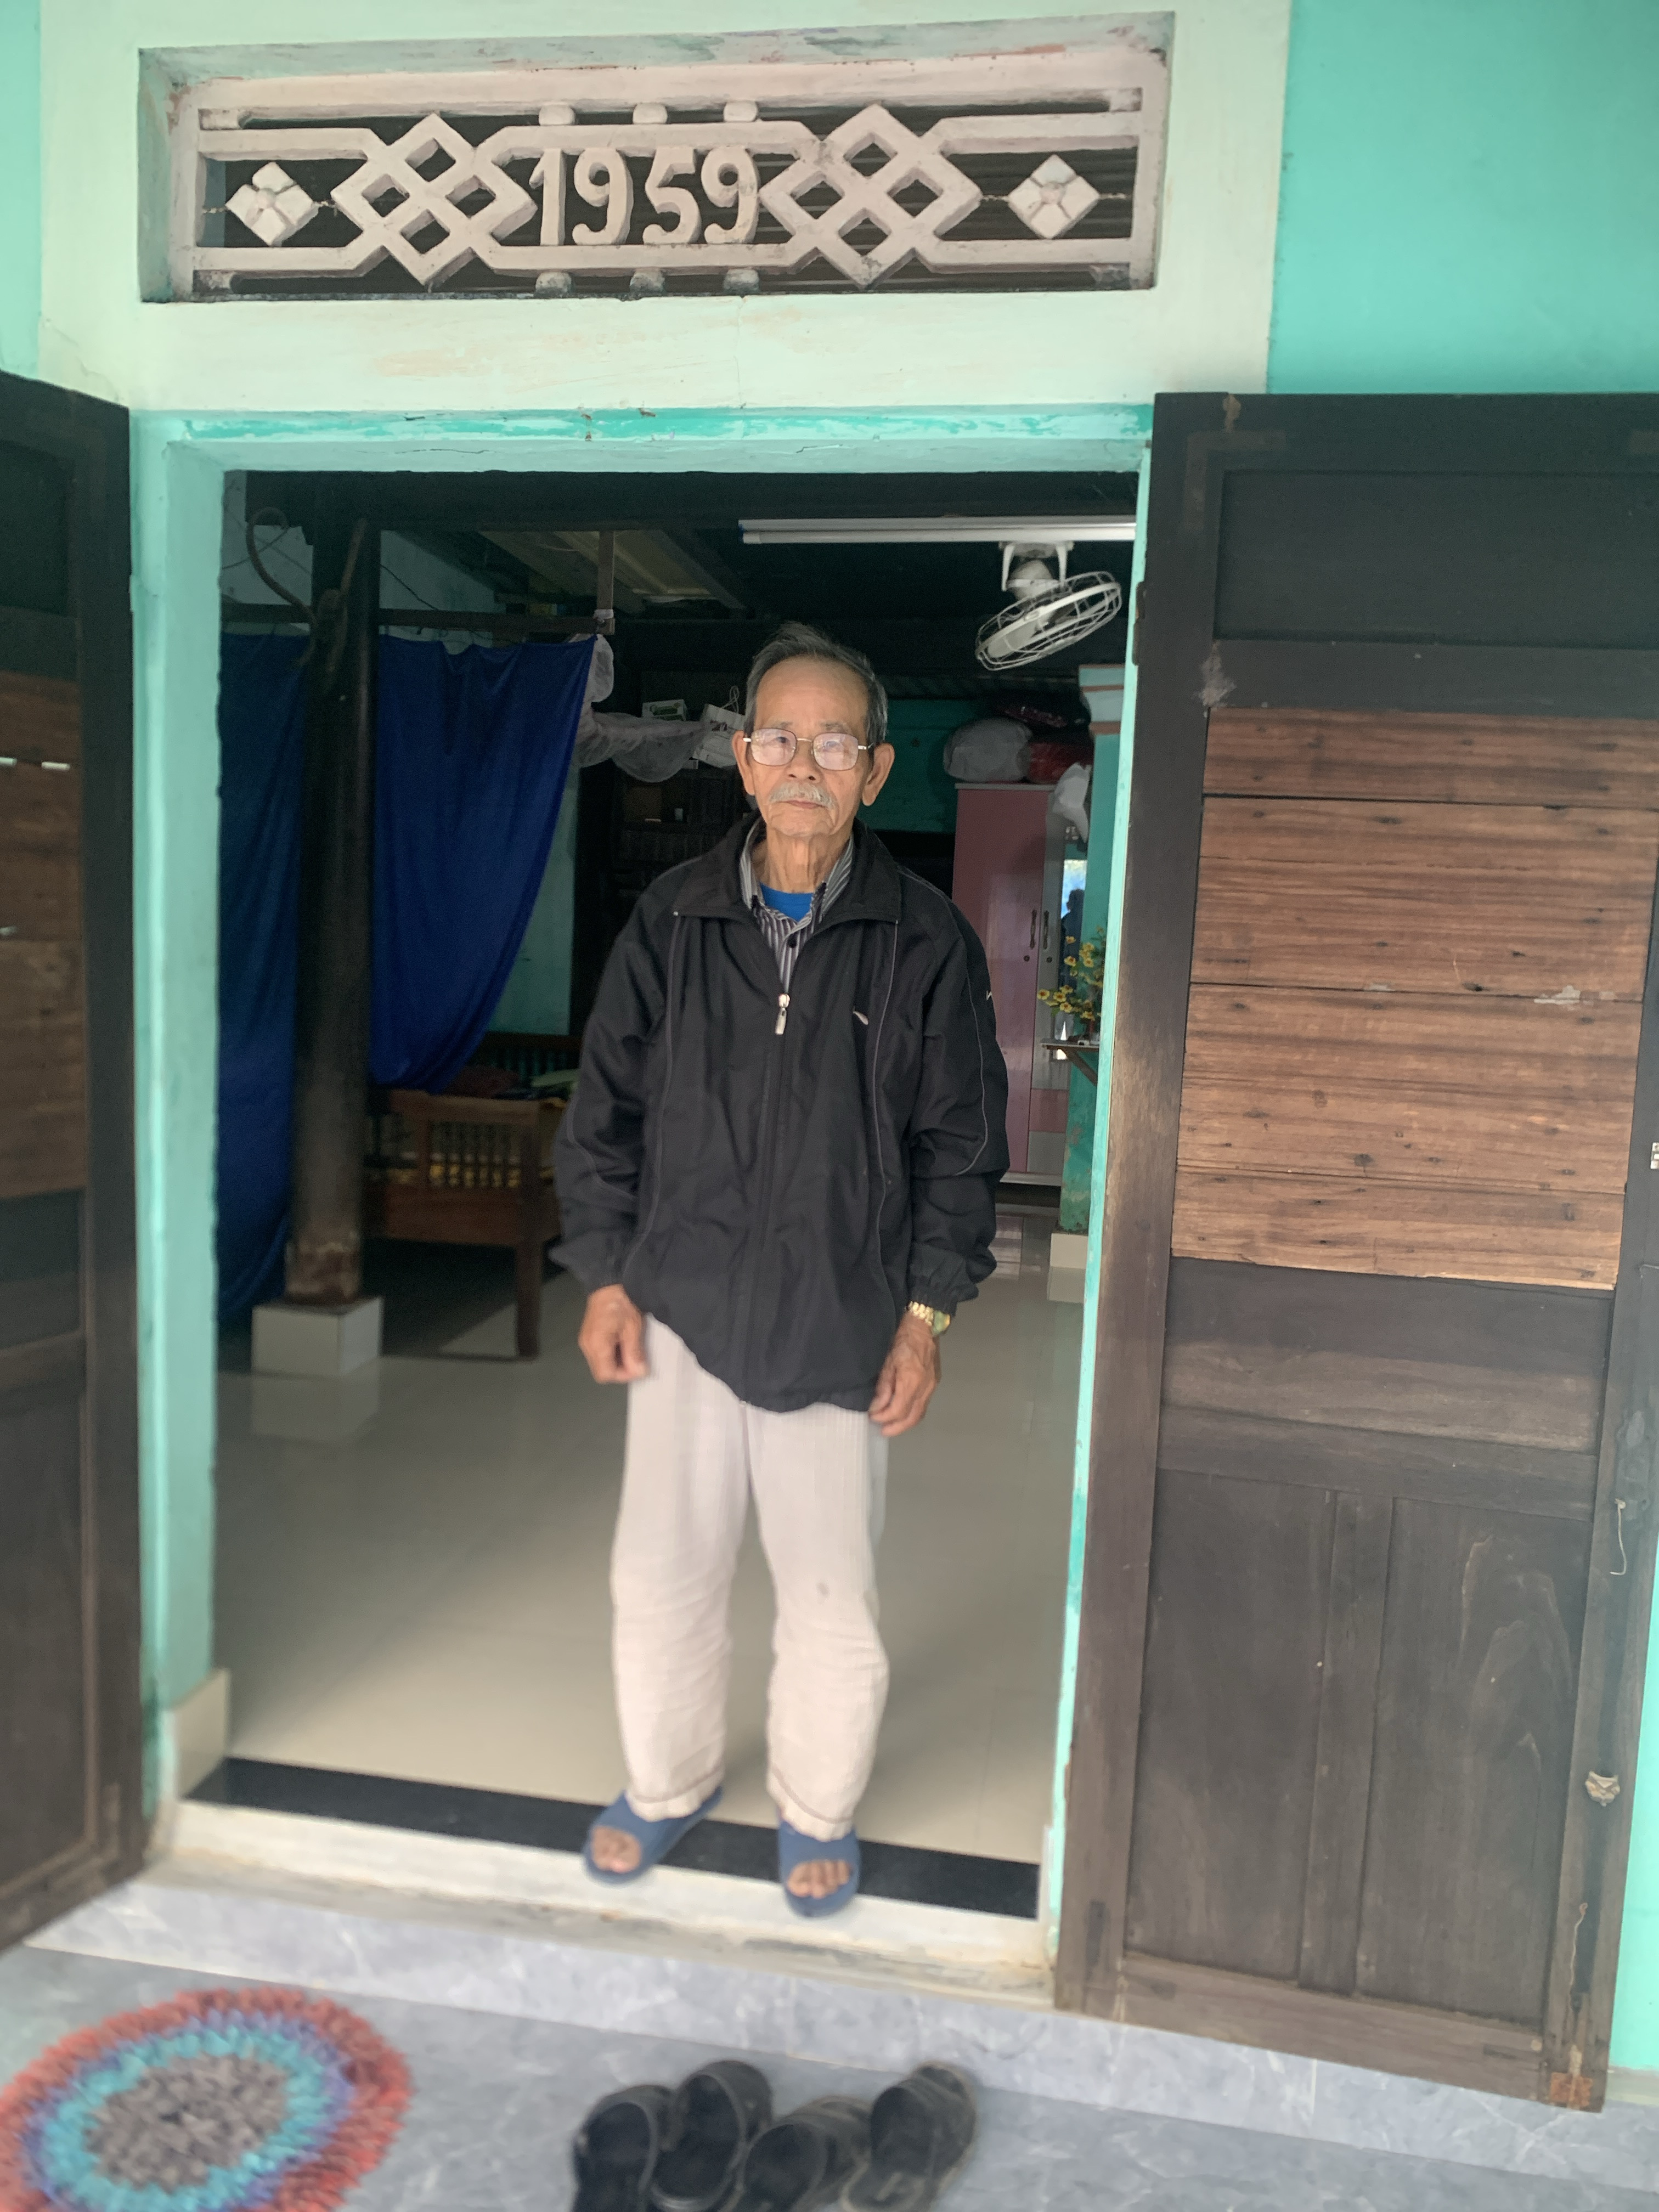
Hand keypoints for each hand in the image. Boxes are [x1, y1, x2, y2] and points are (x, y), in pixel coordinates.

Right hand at [578, 1284, 648, 1383]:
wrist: (610, 1282)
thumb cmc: (623, 1303)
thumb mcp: (633, 1328)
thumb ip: (634, 1353)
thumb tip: (639, 1372)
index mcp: (596, 1345)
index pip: (606, 1374)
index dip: (623, 1375)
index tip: (638, 1366)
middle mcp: (587, 1346)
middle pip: (601, 1372)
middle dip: (620, 1370)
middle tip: (636, 1359)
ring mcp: (585, 1341)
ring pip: (600, 1364)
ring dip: (616, 1362)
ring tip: (630, 1349)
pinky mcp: (587, 1336)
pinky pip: (598, 1354)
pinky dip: (611, 1354)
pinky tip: (622, 1343)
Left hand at [869, 1311, 941, 1436]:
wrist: (924, 1326)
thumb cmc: (902, 1339)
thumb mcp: (887, 1361)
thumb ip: (883, 1386)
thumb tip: (876, 1407)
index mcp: (912, 1381)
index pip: (898, 1410)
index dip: (884, 1417)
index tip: (872, 1417)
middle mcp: (925, 1387)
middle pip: (912, 1417)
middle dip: (896, 1427)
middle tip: (882, 1431)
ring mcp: (932, 1386)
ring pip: (920, 1413)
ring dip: (905, 1422)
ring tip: (891, 1425)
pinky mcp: (934, 1383)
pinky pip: (924, 1405)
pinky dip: (913, 1413)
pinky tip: (903, 1412)